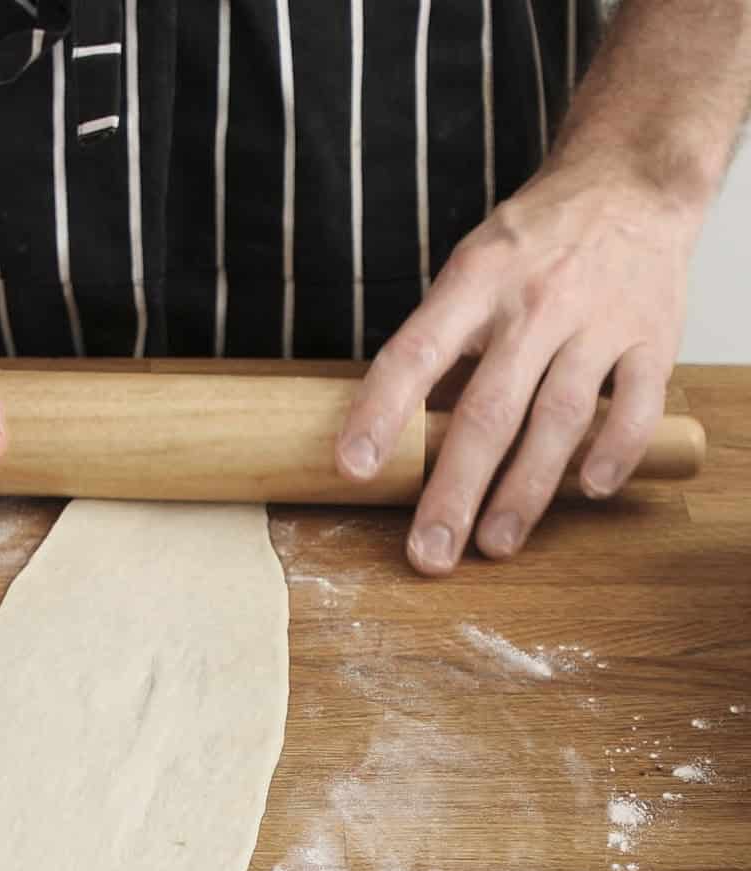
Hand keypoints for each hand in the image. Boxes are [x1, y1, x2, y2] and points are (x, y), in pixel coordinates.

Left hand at [335, 157, 700, 574]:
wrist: (630, 182)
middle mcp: (536, 302)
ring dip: (526, 490)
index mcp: (474, 281)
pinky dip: (614, 452)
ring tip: (494, 544)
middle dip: (455, 489)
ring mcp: (599, 320)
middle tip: (429, 552)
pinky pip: (635, 406)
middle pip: (489, 409)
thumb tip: (398, 431)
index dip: (380, 412)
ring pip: (559, 417)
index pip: (415, 353)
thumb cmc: (532, 243)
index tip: (353, 467)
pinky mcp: (654, 337)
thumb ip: (442, 345)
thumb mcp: (470, 271)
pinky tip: (589, 491)